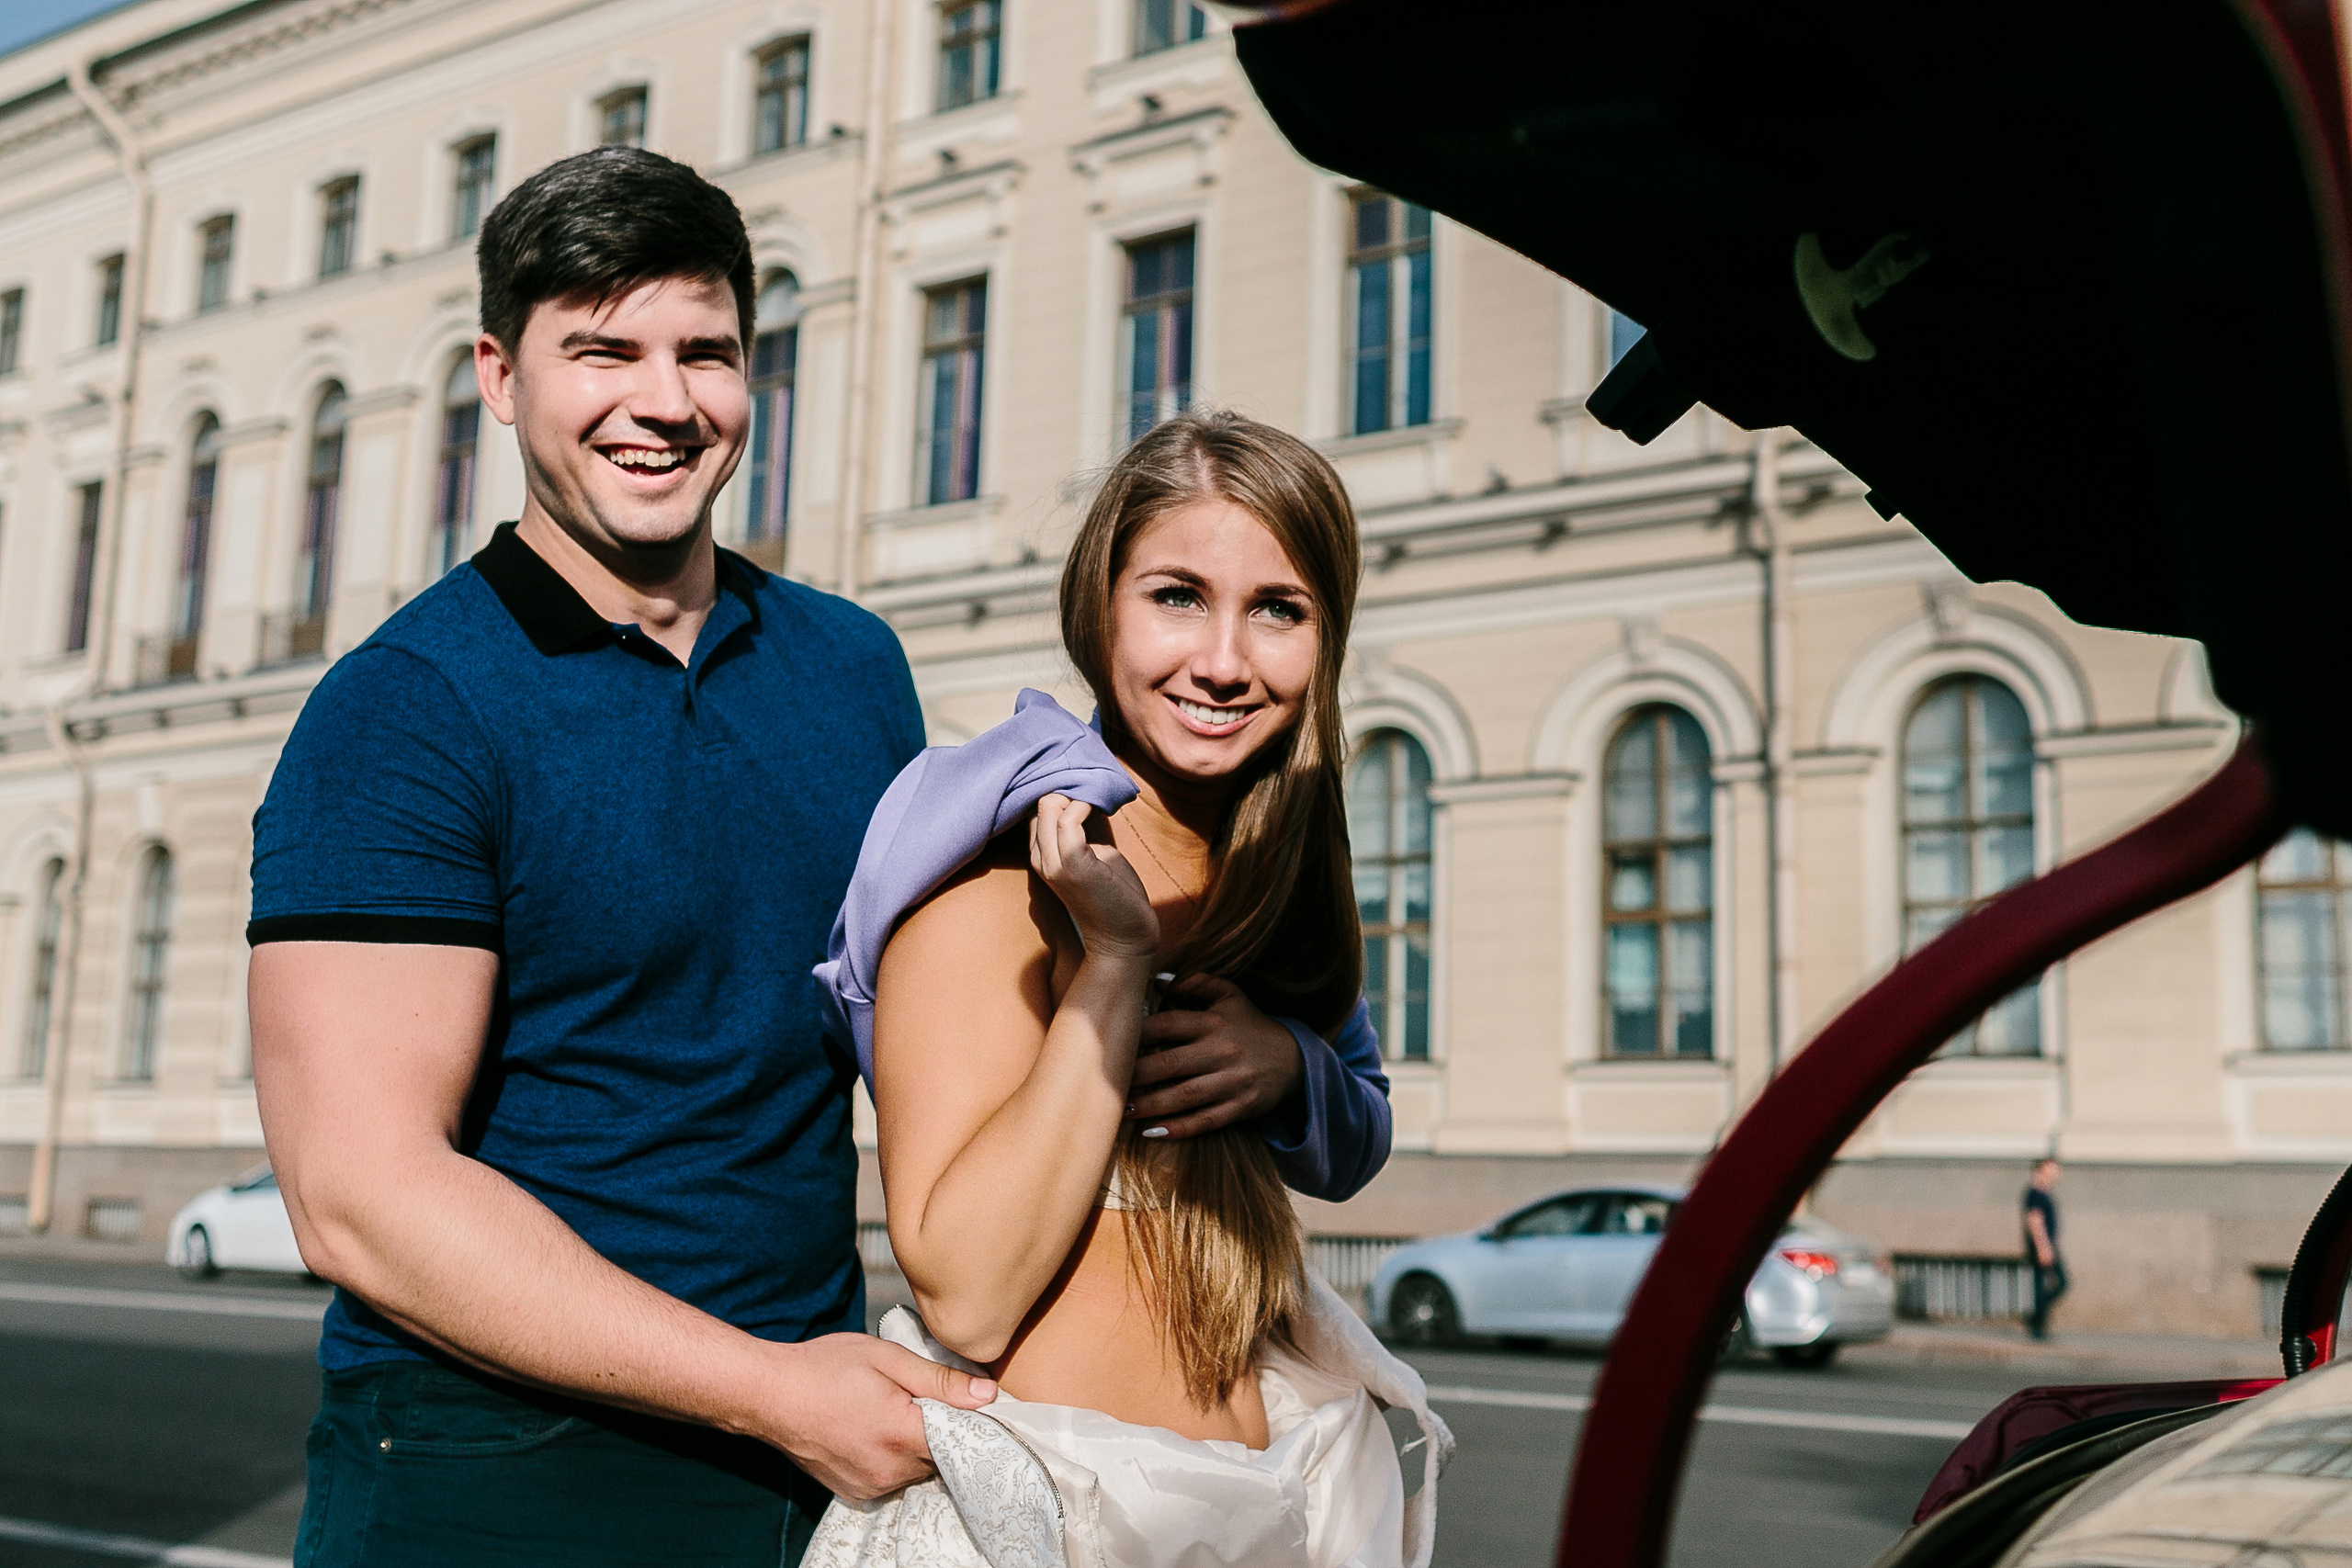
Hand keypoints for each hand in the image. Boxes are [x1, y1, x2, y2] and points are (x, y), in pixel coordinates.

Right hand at [761, 1332, 996, 1500]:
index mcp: (902, 1434)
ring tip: (892, 1411)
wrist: (768, 1394)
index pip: (962, 1437)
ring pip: (917, 1467)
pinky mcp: (855, 1491)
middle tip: (919, 1397)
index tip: (968, 1399)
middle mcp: (889, 1469)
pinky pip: (893, 1477)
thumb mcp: (888, 1359)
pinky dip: (893, 1457)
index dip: (970, 1417)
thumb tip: (988, 1395)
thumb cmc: (825, 1368)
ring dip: (915, 1444)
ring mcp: (871, 1485)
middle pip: (941, 1455)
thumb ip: (940, 1381)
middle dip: (939, 1429)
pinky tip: (873, 1430)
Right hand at [1029, 794, 1157, 960]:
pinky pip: (1068, 820)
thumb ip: (1085, 834)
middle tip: (1095, 785)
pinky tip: (1100, 806)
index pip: (1036, 812)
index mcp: (1043, 858)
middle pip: (1039, 805)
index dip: (1059, 794)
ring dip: (1077, 792)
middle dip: (1067, 787)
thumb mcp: (1096, 857)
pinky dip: (1084, 805)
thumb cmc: (1115, 896)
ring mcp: (1055, 863)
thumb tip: (1087, 803)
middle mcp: (1041, 860)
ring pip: (1048, 807)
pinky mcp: (1073, 864)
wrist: (1125, 936)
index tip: (1085, 784)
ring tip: (1099, 793)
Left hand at [1128, 975, 1305, 1138]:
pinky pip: (1207, 1121)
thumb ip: (1197, 982)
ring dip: (1151, 1105)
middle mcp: (1223, 1051)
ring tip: (1122, 1110)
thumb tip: (1158, 979)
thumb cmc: (1251, 1025)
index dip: (1138, 1033)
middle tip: (1107, 1083)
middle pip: (1171, 1063)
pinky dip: (1180, 1129)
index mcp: (1215, 1022)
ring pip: (1185, 1096)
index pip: (1169, 1024)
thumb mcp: (1231, 995)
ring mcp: (1233, 1082)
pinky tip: (1153, 1132)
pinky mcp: (1241, 1107)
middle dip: (1137, 1075)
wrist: (1295, 1059)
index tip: (1112, 1042)